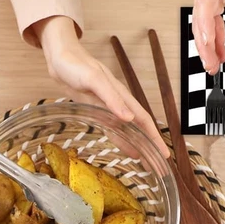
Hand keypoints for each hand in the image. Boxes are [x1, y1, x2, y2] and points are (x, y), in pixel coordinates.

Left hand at [35, 17, 168, 155]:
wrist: (60, 57)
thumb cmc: (75, 65)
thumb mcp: (93, 80)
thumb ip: (111, 98)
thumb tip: (129, 118)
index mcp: (121, 96)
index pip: (143, 120)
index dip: (154, 137)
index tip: (164, 154)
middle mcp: (118, 103)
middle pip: (139, 128)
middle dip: (150, 145)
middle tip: (158, 165)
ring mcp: (107, 107)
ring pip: (128, 131)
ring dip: (138, 145)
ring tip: (147, 162)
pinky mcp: (96, 110)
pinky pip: (113, 129)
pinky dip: (122, 141)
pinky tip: (128, 150)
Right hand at [194, 0, 224, 74]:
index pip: (206, 8)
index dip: (206, 28)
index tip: (208, 44)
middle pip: (199, 25)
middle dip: (205, 47)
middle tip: (212, 67)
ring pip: (201, 28)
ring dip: (207, 48)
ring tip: (215, 67)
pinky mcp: (207, 3)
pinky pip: (208, 25)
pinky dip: (212, 39)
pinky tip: (220, 53)